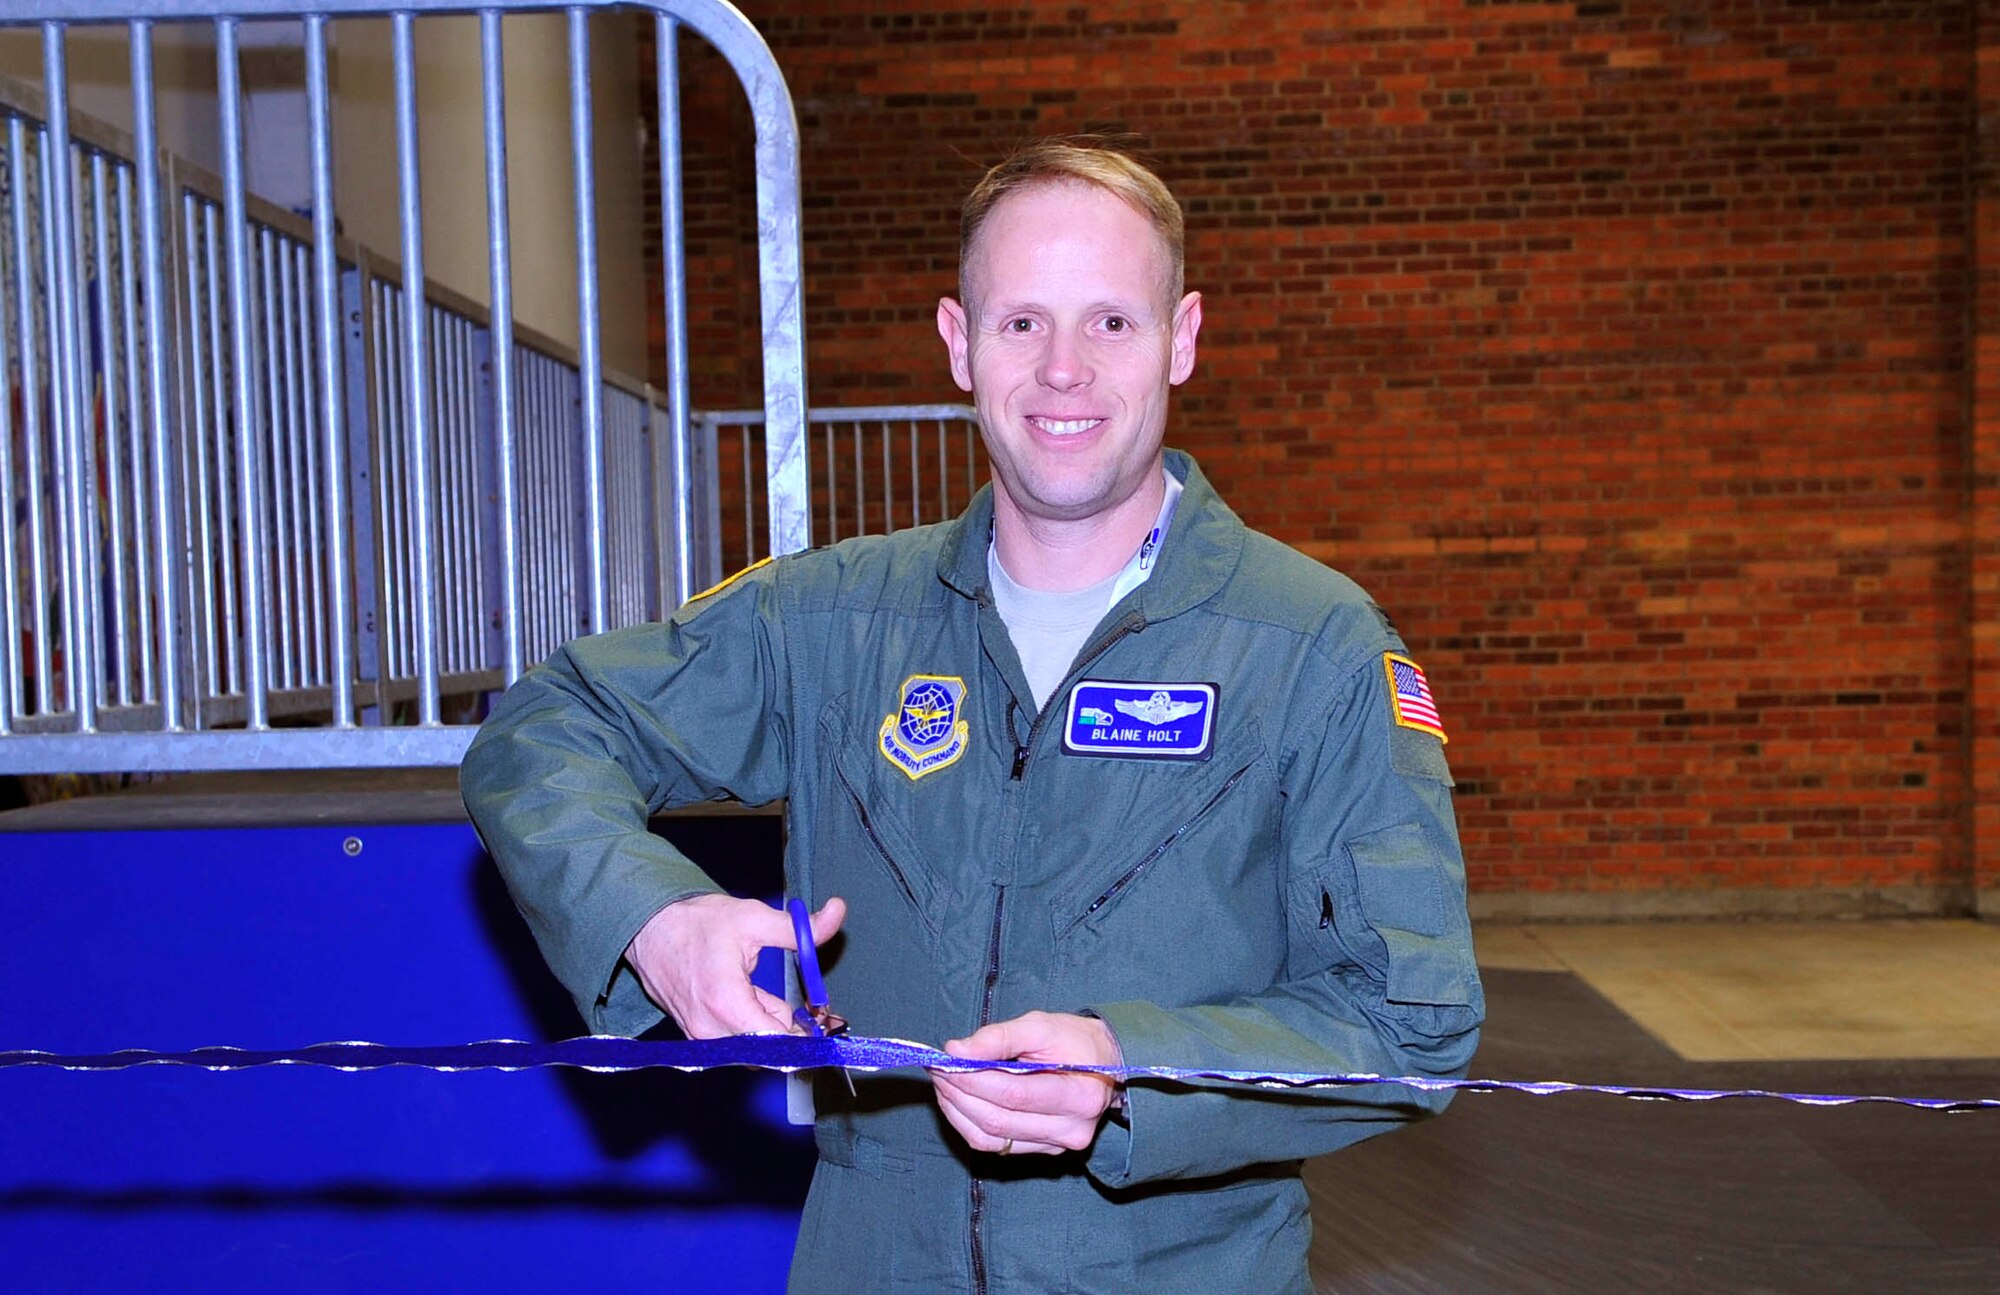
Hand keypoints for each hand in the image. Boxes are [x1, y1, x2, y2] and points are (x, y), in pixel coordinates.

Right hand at [623, 894, 845, 1038]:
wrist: (648, 927)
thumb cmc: (697, 923)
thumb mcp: (753, 918)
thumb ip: (799, 928)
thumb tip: (838, 912)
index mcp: (727, 1004)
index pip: (779, 1044)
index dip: (808, 1037)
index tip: (828, 1023)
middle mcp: (710, 1030)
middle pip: (770, 1050)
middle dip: (792, 1028)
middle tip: (808, 1005)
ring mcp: (700, 1037)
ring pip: (755, 1047)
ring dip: (770, 1026)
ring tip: (762, 989)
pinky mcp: (696, 1037)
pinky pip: (737, 1042)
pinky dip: (751, 1026)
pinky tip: (748, 997)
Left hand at [931, 1010, 1123, 1155]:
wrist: (1104, 1064)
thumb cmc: (1073, 1041)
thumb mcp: (1040, 1026)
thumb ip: (998, 1036)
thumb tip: (955, 1050)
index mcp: (1080, 1096)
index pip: (1015, 1094)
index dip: (973, 1078)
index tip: (945, 1059)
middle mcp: (1071, 1130)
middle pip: (999, 1119)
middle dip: (959, 1092)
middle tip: (938, 1068)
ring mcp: (1057, 1146)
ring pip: (991, 1138)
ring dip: (958, 1110)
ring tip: (944, 1082)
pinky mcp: (1042, 1151)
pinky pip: (995, 1146)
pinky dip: (968, 1123)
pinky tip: (958, 1100)